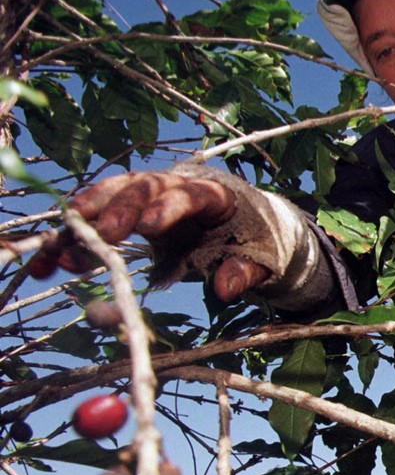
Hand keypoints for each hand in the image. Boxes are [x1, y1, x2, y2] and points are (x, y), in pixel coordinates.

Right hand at [67, 171, 270, 300]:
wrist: (251, 228)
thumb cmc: (259, 243)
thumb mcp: (262, 261)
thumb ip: (245, 271)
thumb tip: (225, 287)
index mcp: (216, 195)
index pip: (192, 194)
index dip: (168, 207)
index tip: (147, 226)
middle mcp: (180, 187)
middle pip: (146, 187)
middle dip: (120, 208)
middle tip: (99, 234)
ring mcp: (153, 198)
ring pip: (116, 194)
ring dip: (87, 214)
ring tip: (63, 236)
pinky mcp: (134, 214)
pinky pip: (102, 218)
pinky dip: (77, 235)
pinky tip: (50, 255)